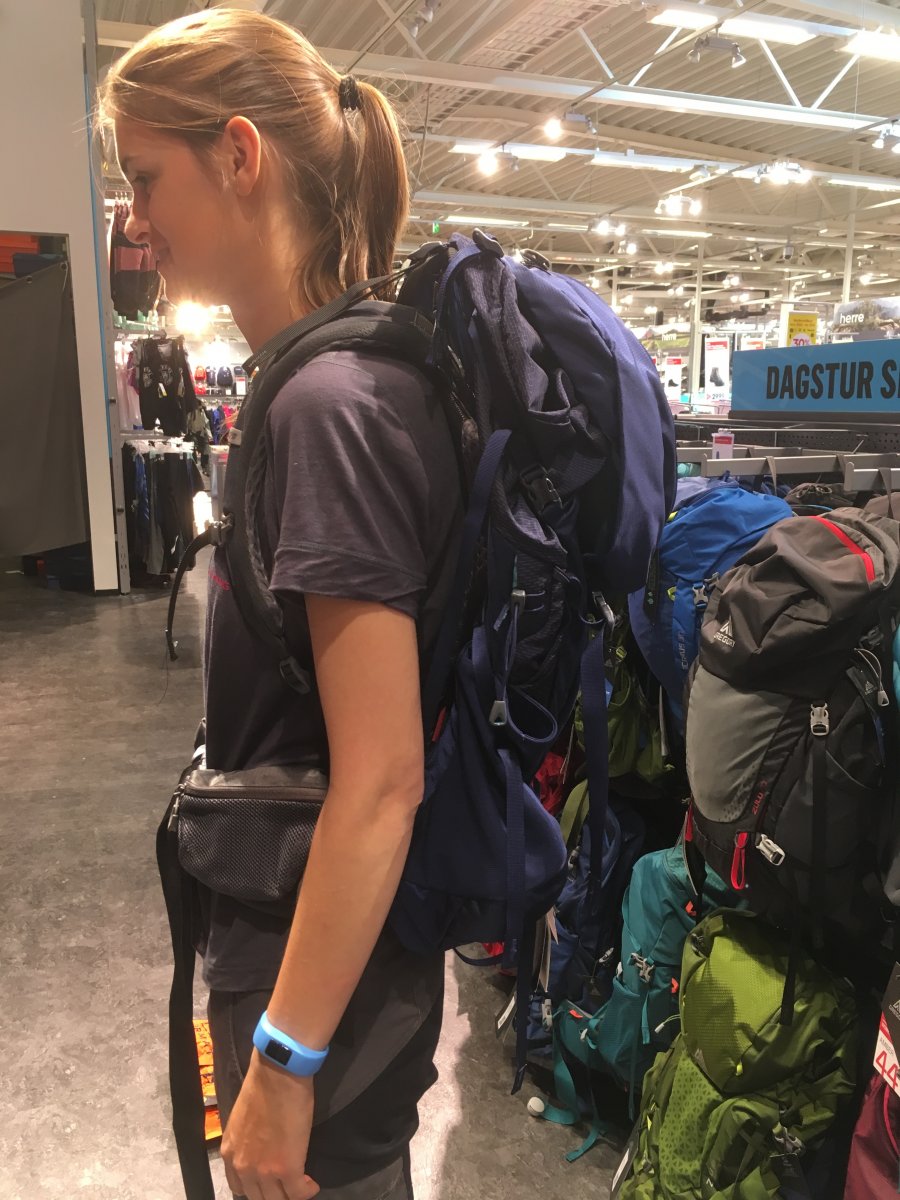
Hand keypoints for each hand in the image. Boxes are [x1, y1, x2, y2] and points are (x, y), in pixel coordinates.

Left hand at [221, 1050, 320, 1199]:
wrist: (278, 1073)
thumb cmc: (263, 1086)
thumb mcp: (243, 1120)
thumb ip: (246, 1141)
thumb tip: (260, 1147)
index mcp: (230, 1153)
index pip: (239, 1187)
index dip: (256, 1188)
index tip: (269, 1182)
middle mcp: (243, 1167)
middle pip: (258, 1198)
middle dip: (274, 1195)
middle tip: (287, 1186)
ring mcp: (264, 1170)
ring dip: (290, 1194)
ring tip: (301, 1186)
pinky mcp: (288, 1168)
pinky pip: (298, 1192)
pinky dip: (306, 1191)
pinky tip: (311, 1184)